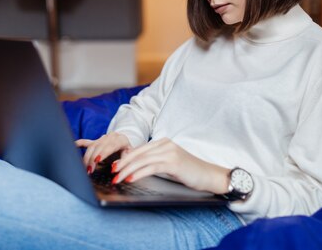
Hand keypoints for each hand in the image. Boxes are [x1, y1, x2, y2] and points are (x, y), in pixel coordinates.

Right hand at [75, 132, 131, 173]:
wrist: (125, 144)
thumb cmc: (129, 153)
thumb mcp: (131, 157)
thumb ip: (124, 161)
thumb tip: (115, 168)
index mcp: (121, 140)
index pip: (111, 145)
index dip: (103, 153)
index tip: (97, 160)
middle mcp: (111, 137)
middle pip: (99, 146)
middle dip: (92, 159)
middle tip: (89, 171)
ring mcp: (102, 138)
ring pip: (92, 146)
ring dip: (86, 157)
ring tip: (84, 168)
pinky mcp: (95, 141)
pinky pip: (86, 142)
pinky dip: (79, 144)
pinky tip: (73, 146)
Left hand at [111, 138, 230, 194]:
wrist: (209, 175)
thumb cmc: (189, 172)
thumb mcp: (169, 165)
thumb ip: (154, 162)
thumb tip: (135, 167)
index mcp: (163, 143)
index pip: (139, 149)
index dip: (125, 157)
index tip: (114, 166)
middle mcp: (165, 144)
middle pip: (138, 153)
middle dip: (123, 163)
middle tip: (111, 172)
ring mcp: (169, 152)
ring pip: (142, 160)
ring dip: (127, 169)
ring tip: (117, 178)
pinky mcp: (173, 162)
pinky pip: (151, 167)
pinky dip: (138, 173)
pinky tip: (130, 178)